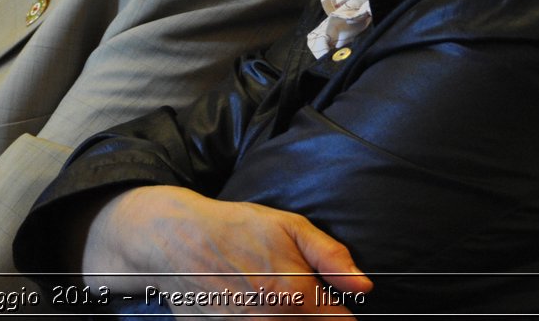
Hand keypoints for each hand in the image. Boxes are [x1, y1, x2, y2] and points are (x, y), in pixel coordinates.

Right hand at [85, 186, 371, 315]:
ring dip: (281, 316)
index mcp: (297, 297)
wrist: (174, 238)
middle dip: (308, 313)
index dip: (337, 307)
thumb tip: (364, 286)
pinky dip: (253, 318)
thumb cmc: (234, 228)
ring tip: (263, 293)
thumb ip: (331, 257)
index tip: (327, 296)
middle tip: (289, 290)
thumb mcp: (288, 226)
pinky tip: (243, 301)